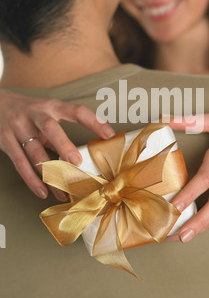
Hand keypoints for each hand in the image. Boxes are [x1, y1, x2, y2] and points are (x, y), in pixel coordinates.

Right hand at [0, 90, 114, 200]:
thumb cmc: (30, 112)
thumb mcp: (47, 113)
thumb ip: (62, 130)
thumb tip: (86, 151)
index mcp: (52, 106)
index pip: (76, 111)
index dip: (94, 122)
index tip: (109, 135)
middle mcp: (35, 114)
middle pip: (50, 128)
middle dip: (64, 145)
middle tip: (76, 161)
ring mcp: (18, 127)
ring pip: (34, 151)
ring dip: (49, 171)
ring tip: (63, 188)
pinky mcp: (5, 141)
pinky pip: (19, 163)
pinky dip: (31, 180)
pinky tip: (43, 191)